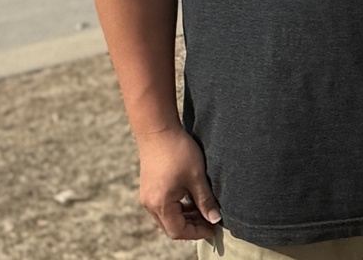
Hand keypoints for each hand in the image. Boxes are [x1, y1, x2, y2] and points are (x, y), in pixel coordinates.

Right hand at [136, 126, 220, 240]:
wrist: (158, 130)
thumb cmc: (178, 151)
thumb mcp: (197, 177)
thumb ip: (205, 200)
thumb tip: (215, 220)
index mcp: (160, 204)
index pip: (178, 231)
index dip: (197, 232)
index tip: (214, 228)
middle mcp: (150, 204)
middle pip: (171, 227)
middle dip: (192, 227)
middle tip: (212, 220)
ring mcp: (147, 197)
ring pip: (168, 218)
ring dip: (186, 217)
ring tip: (205, 209)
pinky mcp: (149, 189)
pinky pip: (164, 207)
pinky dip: (179, 208)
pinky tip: (193, 199)